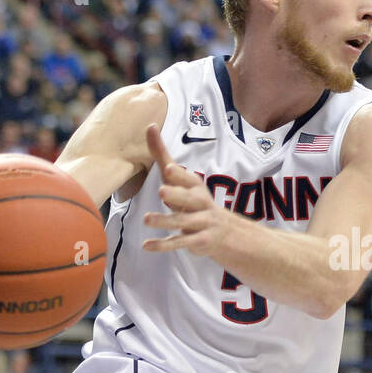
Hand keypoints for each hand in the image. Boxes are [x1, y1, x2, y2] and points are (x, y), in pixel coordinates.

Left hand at [141, 125, 233, 258]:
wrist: (225, 232)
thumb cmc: (194, 200)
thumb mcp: (181, 178)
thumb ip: (162, 155)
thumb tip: (149, 126)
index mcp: (196, 186)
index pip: (189, 179)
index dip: (179, 175)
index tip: (169, 169)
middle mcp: (201, 203)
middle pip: (190, 199)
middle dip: (177, 195)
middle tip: (162, 191)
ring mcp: (201, 223)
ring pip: (183, 222)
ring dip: (165, 221)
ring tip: (146, 219)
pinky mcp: (197, 241)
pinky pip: (179, 243)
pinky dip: (163, 245)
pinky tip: (147, 246)